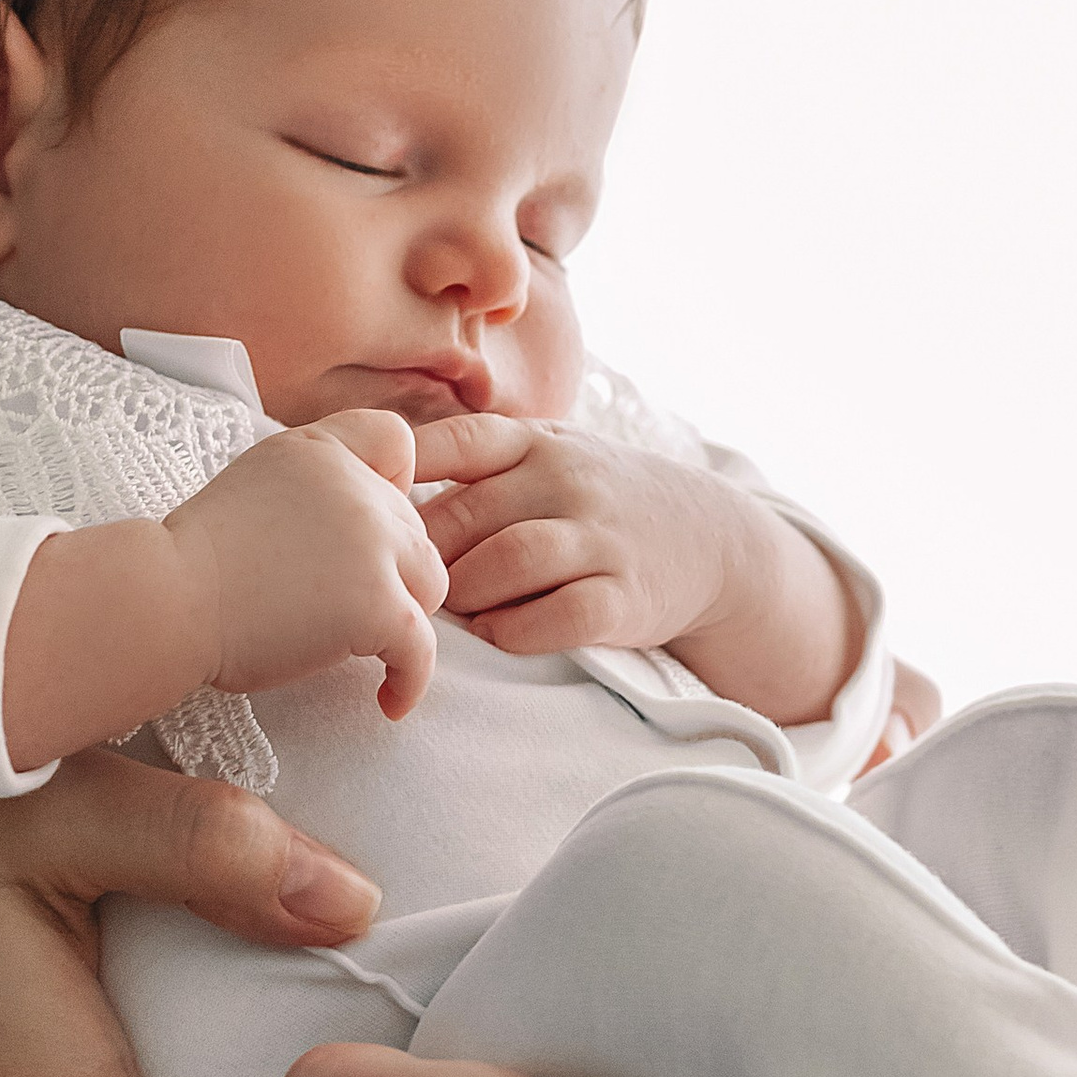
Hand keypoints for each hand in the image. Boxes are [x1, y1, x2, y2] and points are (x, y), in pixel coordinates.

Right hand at [165, 409, 446, 718]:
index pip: (395, 440)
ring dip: (403, 617)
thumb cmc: (194, 564)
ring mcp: (372, 543)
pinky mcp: (378, 604)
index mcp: (321, 452)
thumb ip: (311, 491)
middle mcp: (356, 487)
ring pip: (431, 584)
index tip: (364, 528)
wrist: (168, 602)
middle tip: (347, 611)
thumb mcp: (253, 487)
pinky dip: (411, 680)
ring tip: (364, 649)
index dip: (394, 483)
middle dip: (390, 570)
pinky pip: (422, 649)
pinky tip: (390, 701)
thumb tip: (354, 538)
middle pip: (415, 528)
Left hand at [410, 415, 858, 721]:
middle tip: (402, 587)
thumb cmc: (596, 500)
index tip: (365, 505)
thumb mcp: (550, 455)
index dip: (402, 470)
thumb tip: (375, 482)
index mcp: (536, 443)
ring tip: (446, 613)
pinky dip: (514, 632)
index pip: (456, 442)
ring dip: (464, 595)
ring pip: (507, 563)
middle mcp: (567, 483)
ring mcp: (599, 539)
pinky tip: (498, 634)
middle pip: (467, 516)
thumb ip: (477, 463)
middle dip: (423, 558)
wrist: (710, 537)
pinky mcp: (625, 598)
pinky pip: (557, 617)